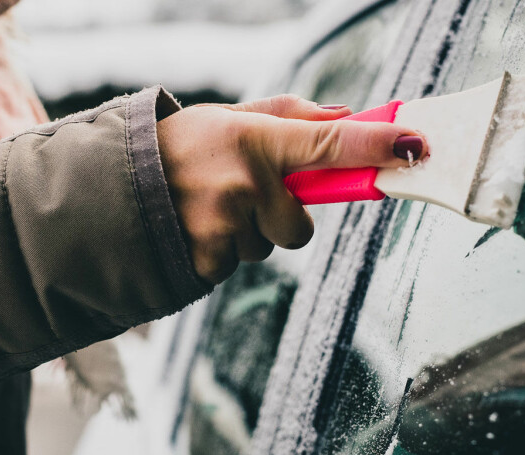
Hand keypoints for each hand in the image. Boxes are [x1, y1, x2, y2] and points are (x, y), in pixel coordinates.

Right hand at [157, 95, 426, 282]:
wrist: (108, 186)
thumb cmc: (179, 146)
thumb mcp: (229, 117)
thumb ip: (290, 117)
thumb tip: (348, 118)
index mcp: (253, 139)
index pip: (329, 143)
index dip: (376, 147)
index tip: (416, 145)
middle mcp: (243, 184)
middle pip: (299, 225)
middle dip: (278, 217)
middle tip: (239, 195)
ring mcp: (225, 227)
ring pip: (264, 248)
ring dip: (244, 235)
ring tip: (206, 209)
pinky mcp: (206, 262)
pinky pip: (235, 266)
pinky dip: (219, 253)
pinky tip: (192, 230)